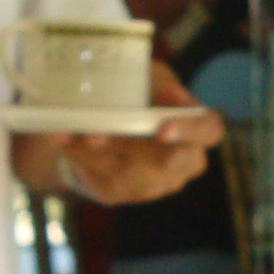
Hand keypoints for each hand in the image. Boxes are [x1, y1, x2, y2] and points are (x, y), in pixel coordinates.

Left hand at [14, 62, 223, 205]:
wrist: (110, 125)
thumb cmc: (142, 96)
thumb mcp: (152, 79)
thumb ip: (161, 85)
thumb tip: (173, 95)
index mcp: (197, 132)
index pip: (209, 132)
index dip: (190, 131)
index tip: (164, 129)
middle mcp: (181, 164)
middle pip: (165, 162)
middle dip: (130, 147)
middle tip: (97, 134)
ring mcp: (151, 185)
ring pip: (124, 170)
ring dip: (94, 150)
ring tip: (72, 130)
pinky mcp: (118, 193)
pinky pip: (97, 175)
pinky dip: (77, 154)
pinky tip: (64, 138)